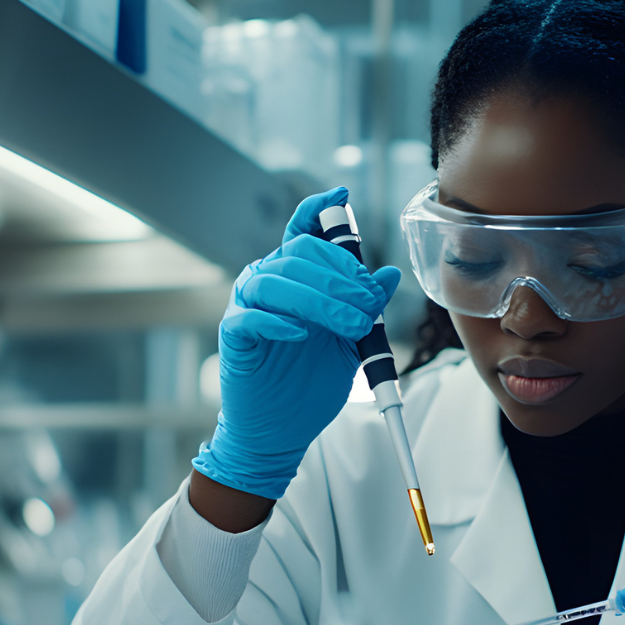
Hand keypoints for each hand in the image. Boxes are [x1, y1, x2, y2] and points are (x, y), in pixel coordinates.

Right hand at [191, 187, 400, 499]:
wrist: (282, 429)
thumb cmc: (311, 381)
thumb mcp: (350, 340)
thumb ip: (366, 306)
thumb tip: (389, 275)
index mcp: (296, 277)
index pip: (304, 231)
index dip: (319, 209)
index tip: (340, 195)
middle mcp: (269, 281)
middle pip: (300, 254)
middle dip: (341, 277)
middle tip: (369, 307)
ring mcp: (248, 305)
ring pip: (278, 282)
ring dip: (321, 301)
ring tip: (351, 326)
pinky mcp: (234, 335)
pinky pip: (253, 316)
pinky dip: (279, 320)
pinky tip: (300, 333)